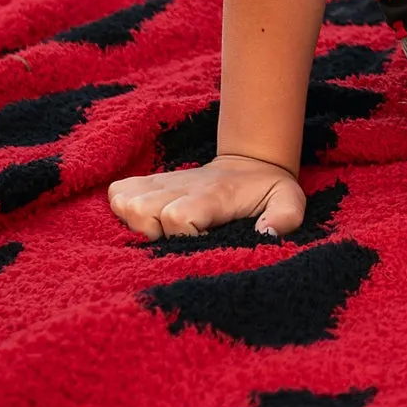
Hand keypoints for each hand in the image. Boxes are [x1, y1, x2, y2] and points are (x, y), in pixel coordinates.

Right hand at [108, 153, 304, 239]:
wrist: (251, 163)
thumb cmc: (266, 189)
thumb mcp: (289, 200)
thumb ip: (285, 216)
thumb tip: (266, 234)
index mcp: (213, 195)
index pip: (179, 216)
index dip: (184, 237)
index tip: (202, 243)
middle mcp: (183, 186)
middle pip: (142, 210)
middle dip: (152, 233)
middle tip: (175, 240)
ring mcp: (164, 184)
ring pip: (124, 200)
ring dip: (135, 222)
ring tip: (158, 231)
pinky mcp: (151, 184)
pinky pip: (118, 192)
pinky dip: (121, 207)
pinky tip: (144, 220)